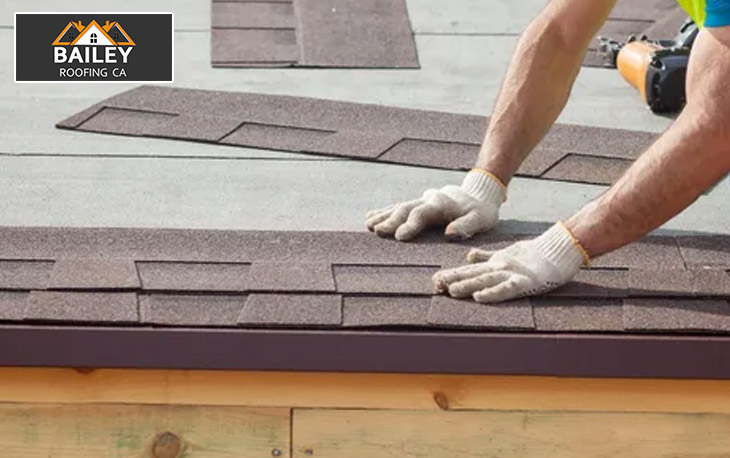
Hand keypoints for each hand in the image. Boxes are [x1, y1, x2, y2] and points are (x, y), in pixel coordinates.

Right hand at [366, 170, 505, 240]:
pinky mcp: (418, 203)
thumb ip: (466, 226)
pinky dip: (384, 211)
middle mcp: (428, 200)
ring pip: (399, 207)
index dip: (410, 225)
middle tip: (377, 231)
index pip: (422, 214)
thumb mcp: (481, 219)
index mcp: (441, 204)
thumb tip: (449, 234)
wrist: (480, 193)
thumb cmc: (481, 211)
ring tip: (369, 224)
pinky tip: (370, 217)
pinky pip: (398, 206)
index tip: (399, 236)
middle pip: (406, 209)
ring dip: (383, 215)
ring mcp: (421, 200)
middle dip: (391, 220)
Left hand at [432, 223, 588, 302]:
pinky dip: (492, 293)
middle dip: (454, 280)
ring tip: (451, 291)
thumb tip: (469, 256)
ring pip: (485, 280)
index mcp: (495, 263)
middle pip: (473, 274)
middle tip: (435, 286)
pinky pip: (506, 288)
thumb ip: (487, 256)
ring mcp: (512, 273)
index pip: (470, 269)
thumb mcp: (506, 253)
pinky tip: (480, 297)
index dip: (452, 274)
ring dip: (467, 285)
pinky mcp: (525, 281)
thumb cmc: (534, 253)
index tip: (435, 280)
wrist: (559, 249)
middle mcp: (499, 267)